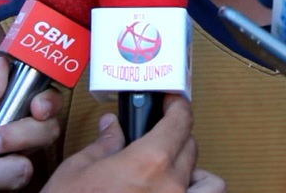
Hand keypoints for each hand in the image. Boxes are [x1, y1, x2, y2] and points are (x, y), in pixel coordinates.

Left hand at [0, 57, 61, 192]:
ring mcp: (7, 160)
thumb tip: (2, 65)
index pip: (33, 93)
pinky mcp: (4, 186)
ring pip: (33, 153)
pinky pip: (17, 178)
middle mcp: (6, 131)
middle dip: (26, 130)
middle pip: (47, 122)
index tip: (37, 105)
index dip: (46, 95)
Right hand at [42, 95, 223, 192]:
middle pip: (191, 147)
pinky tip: (177, 192)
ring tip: (173, 173)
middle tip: (157, 138)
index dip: (178, 106)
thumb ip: (103, 145)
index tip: (173, 101)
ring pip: (209, 181)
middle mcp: (171, 186)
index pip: (180, 122)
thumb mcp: (76, 172)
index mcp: (148, 163)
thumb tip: (112, 126)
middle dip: (176, 137)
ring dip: (195, 172)